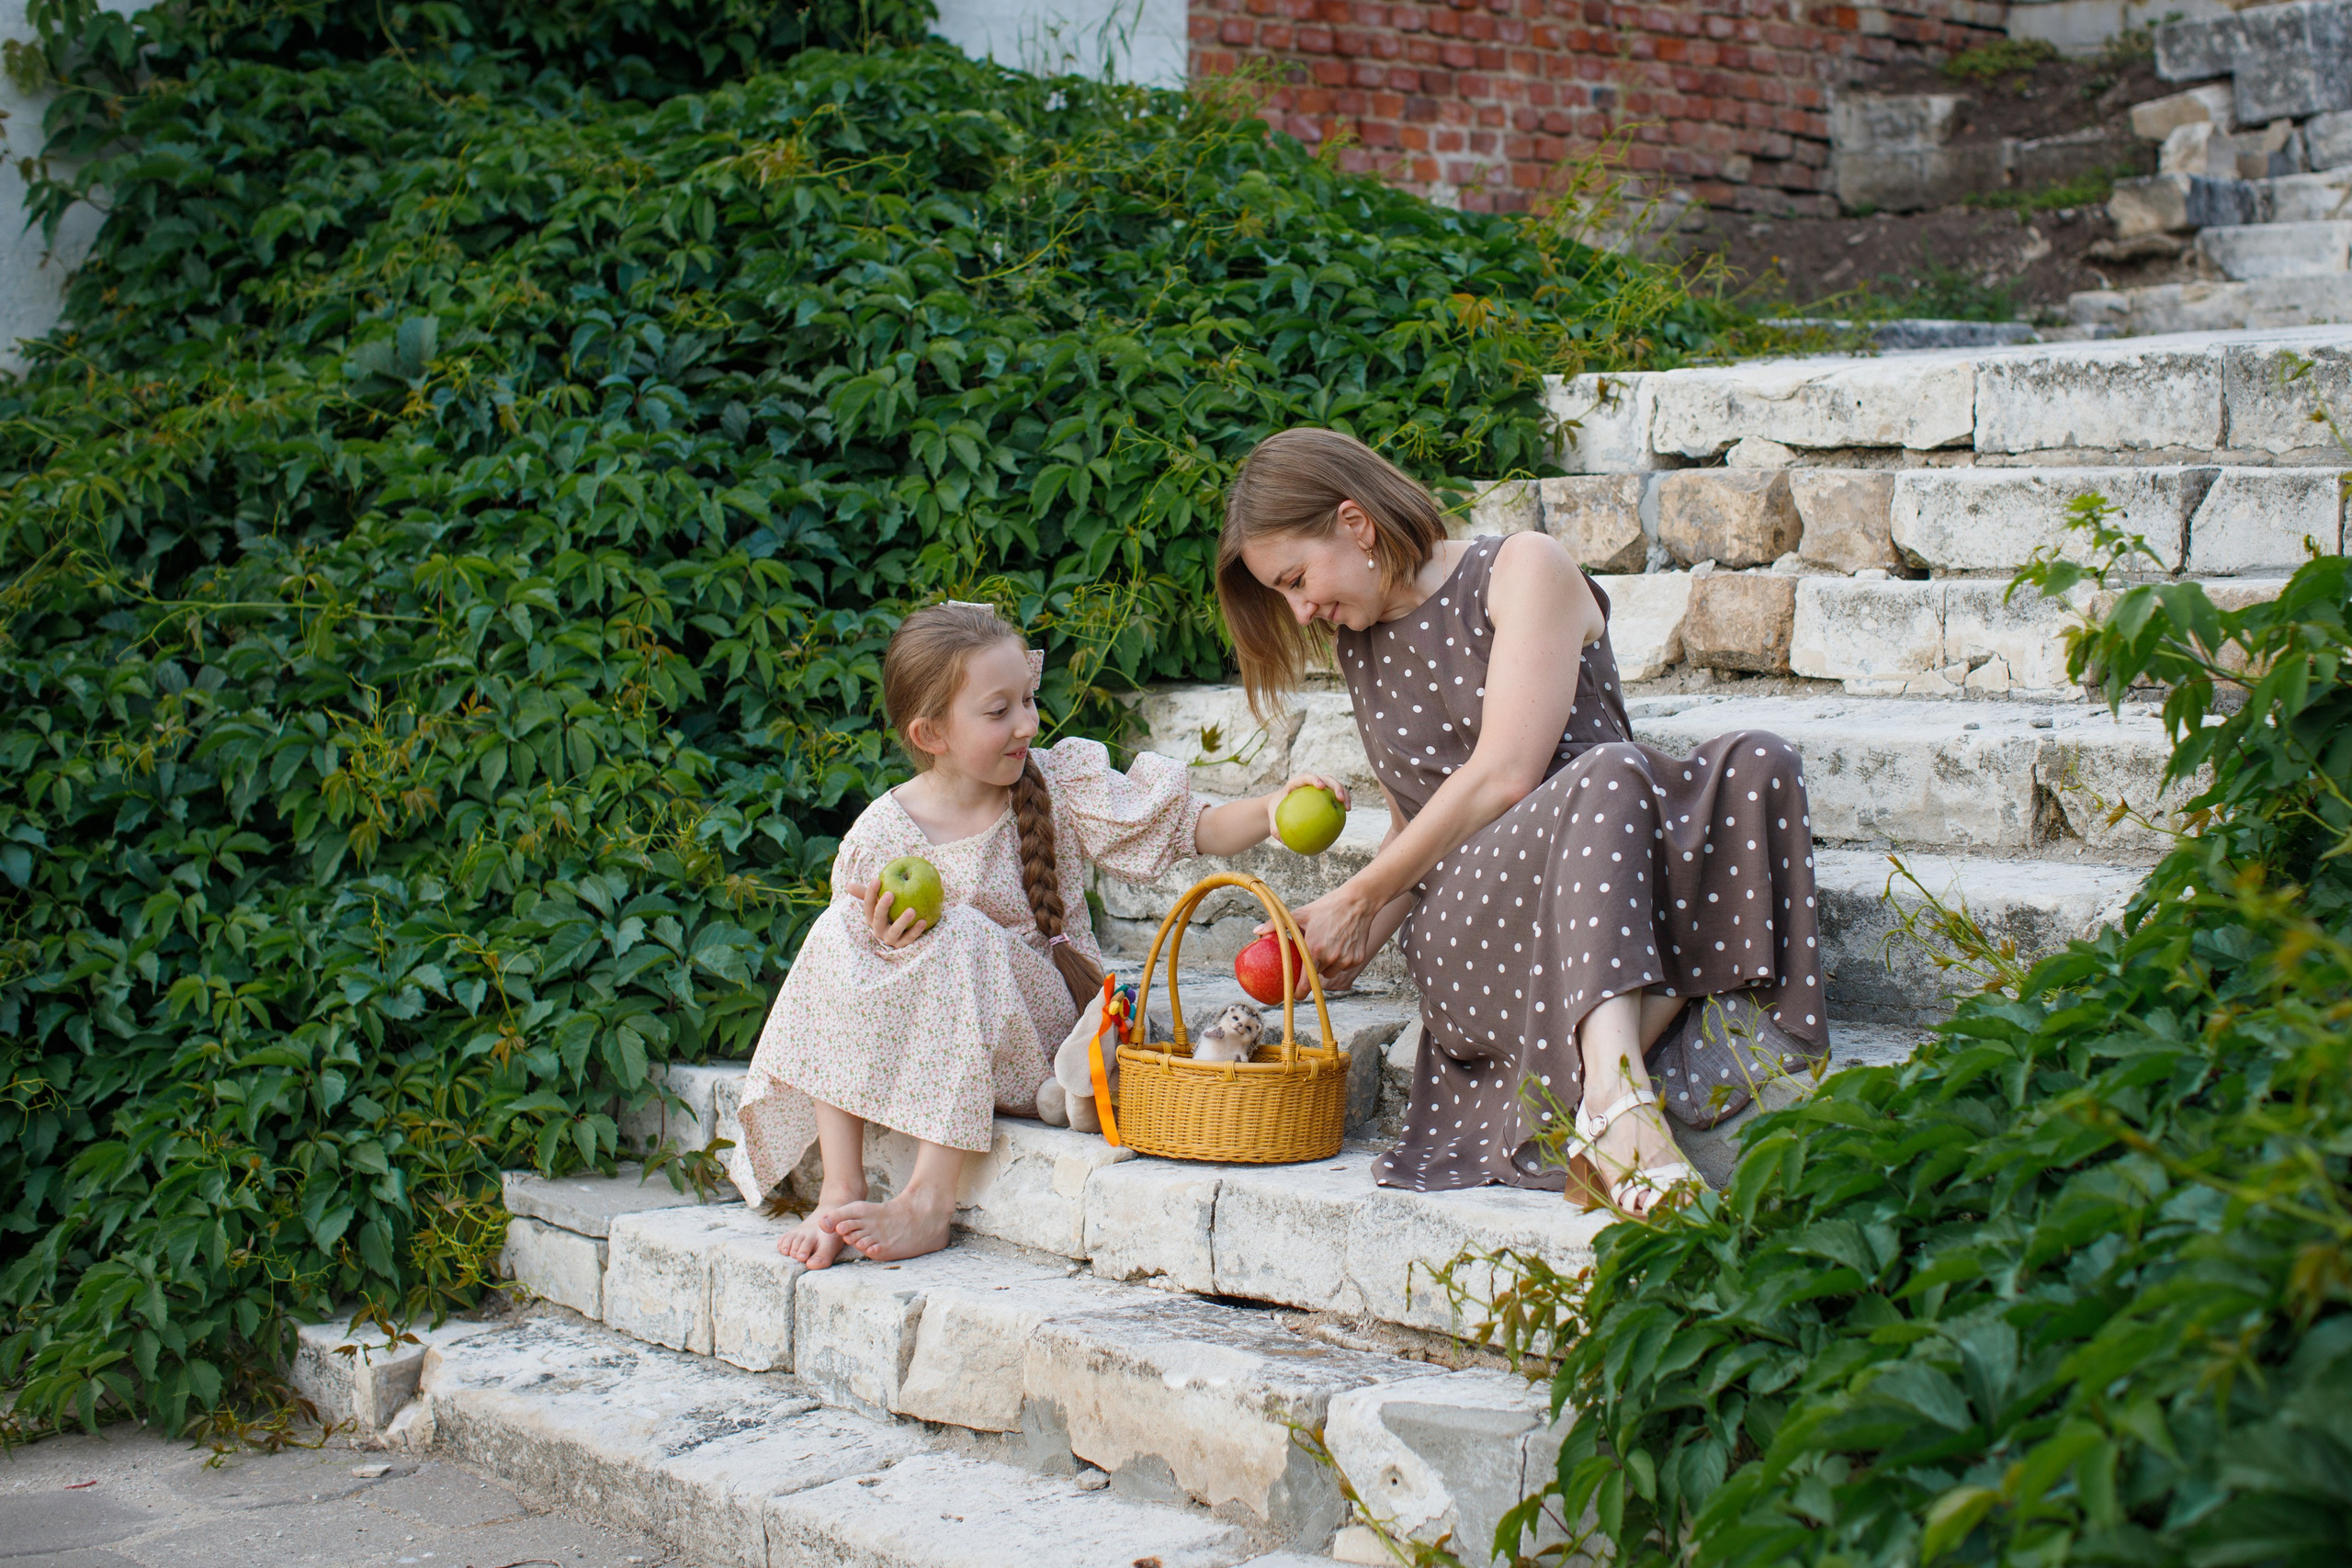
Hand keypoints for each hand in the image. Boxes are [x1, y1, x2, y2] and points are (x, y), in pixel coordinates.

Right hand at [851, 879, 929, 947]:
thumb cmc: (889, 910)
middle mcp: (878, 930)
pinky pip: (909, 938)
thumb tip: (848, 885)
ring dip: (902, 921)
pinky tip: (923, 921)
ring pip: (894, 931)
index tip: (876, 880)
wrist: (903, 930)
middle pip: (878, 918)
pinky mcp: (902, 944)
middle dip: (882, 906)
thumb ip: (867, 893)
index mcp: (871, 918)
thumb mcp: (879, 902)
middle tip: (890, 894)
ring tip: (912, 910)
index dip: (870, 894)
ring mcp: (890, 938)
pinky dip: (916, 931)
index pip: (868, 906)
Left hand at [1257, 884, 1376, 982]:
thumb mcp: (1300, 914)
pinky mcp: (1357, 958)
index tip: (1294, 995)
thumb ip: (1276, 925)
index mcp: (1314, 949)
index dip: (1299, 992)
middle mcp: (1331, 957)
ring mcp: (1345, 959)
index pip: (1306, 982)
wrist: (1357, 903)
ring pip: (1331, 972)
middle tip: (1312, 955)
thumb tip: (1256, 931)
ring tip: (1326, 946)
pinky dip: (1340, 961)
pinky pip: (1344, 966)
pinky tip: (1340, 944)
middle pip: (1317, 976)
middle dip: (1312, 969)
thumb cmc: (1325, 908)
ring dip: (1326, 966)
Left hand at [1263, 772, 1351, 843]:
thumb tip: (1282, 841)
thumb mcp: (1272, 821)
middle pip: (1326, 779)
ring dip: (1344, 795)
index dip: (1314, 779)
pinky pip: (1334, 799)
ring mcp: (1318, 788)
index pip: (1306, 777)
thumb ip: (1275, 829)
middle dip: (1336, 786)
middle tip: (1340, 798)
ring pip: (1334, 787)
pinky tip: (1345, 817)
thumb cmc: (1275, 813)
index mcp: (1295, 783)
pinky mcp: (1324, 795)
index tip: (1320, 787)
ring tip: (1348, 809)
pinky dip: (1340, 805)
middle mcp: (1309, 783)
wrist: (1278, 807)